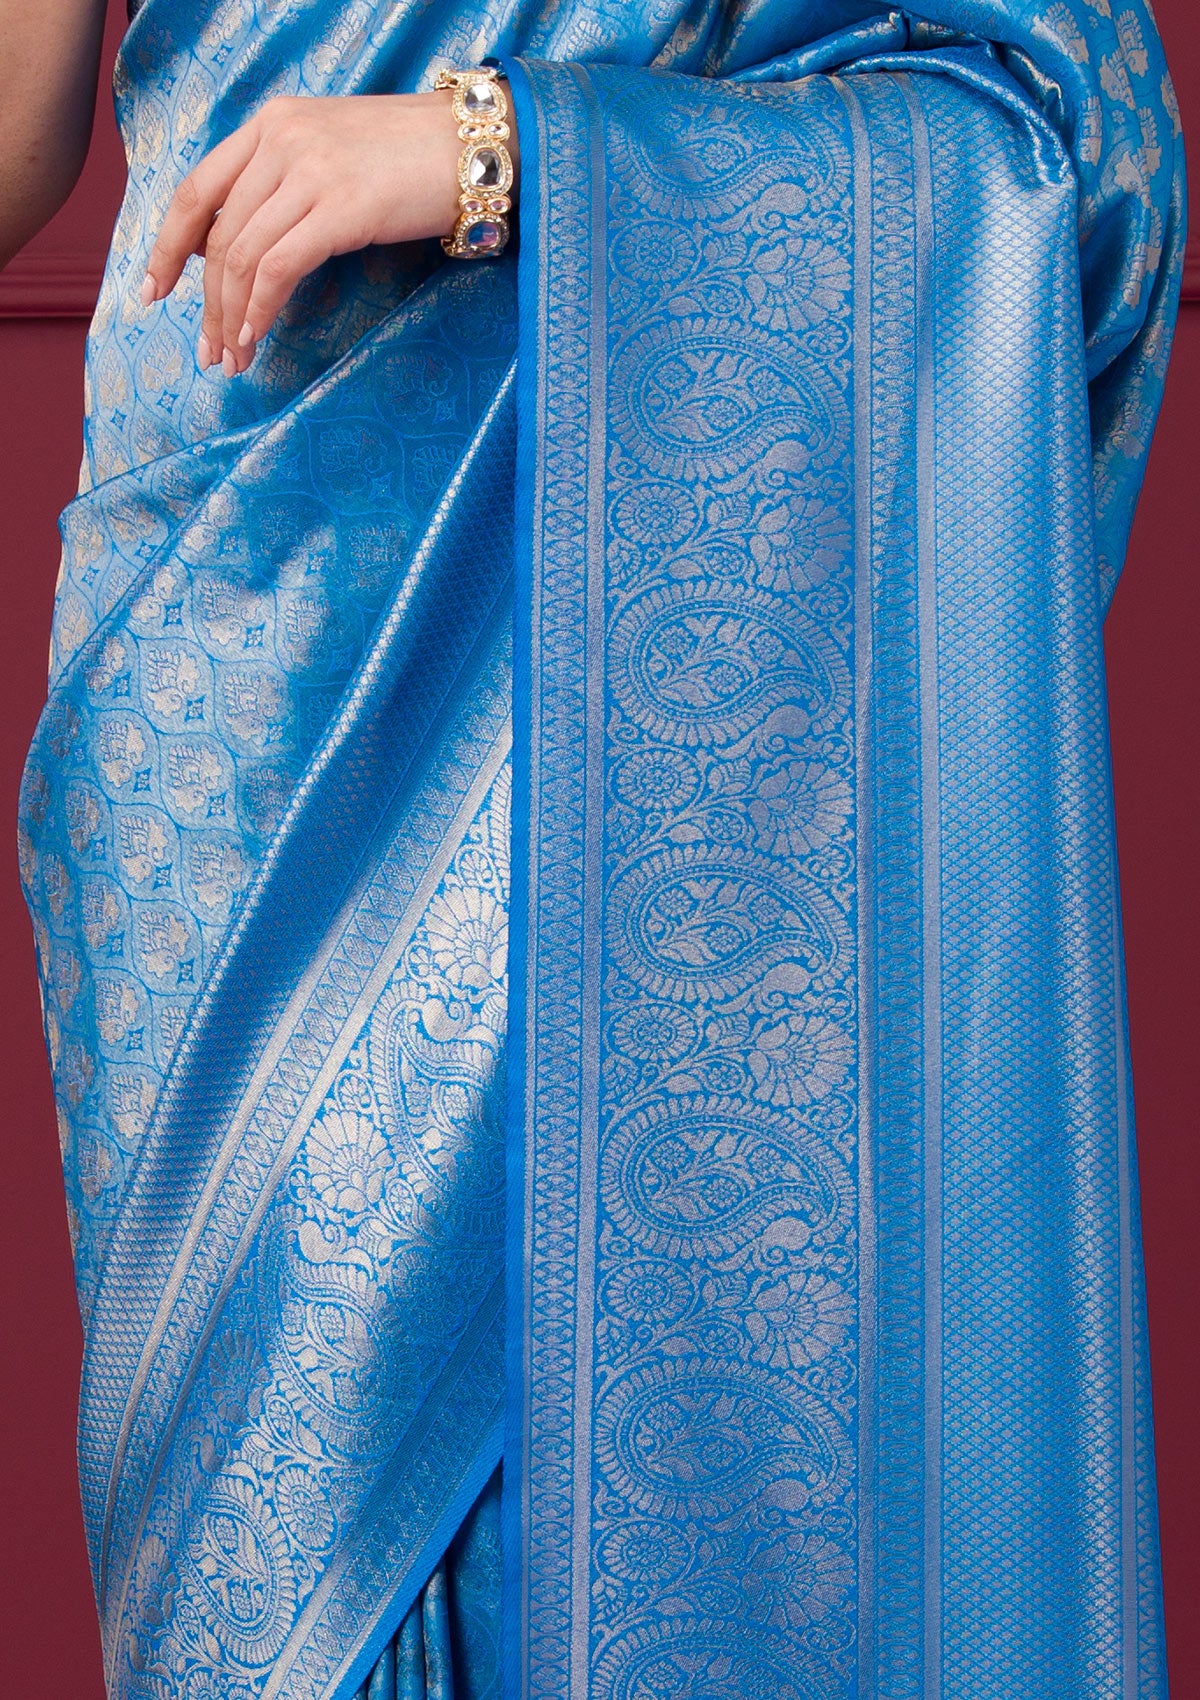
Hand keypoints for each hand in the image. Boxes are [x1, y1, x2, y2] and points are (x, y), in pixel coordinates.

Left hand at [140, 91, 517, 374]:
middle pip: (219, 235)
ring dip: (232, 317)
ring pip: (243, 257)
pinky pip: (279, 267)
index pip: (198, 190)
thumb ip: (290, 183)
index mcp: (271, 123)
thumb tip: (252, 250)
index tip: (156, 291)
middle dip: (206, 303)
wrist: (476, 148)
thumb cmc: (414, 159)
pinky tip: (257, 336)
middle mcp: (281, 139)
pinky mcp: (340, 207)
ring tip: (235, 358)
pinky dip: (261, 308)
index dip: (169, 245)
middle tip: (209, 352)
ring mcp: (309, 170)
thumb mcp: (335, 154)